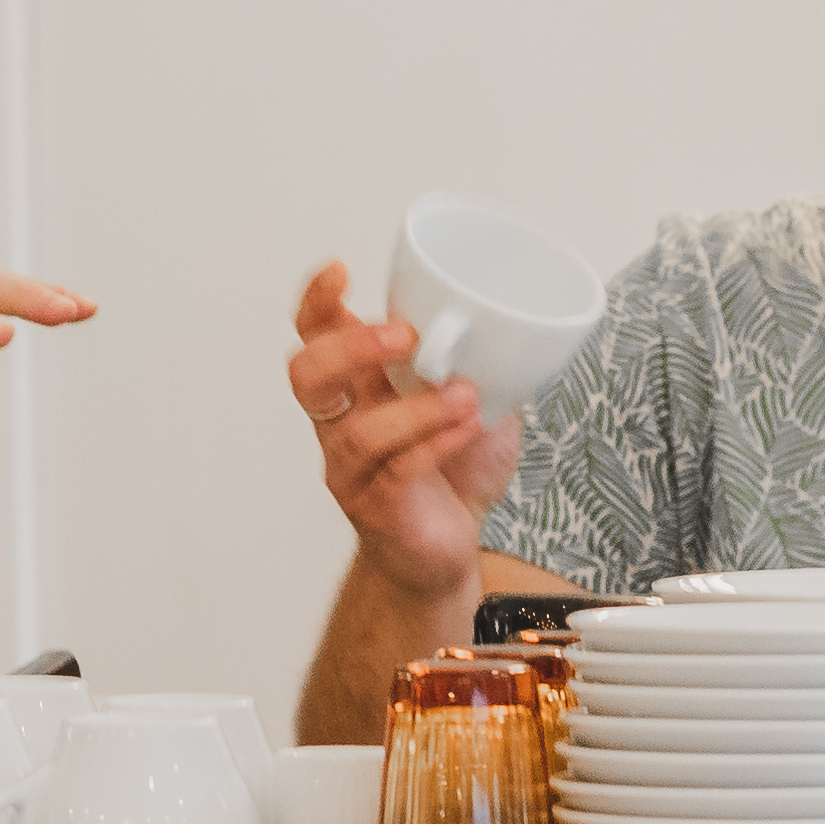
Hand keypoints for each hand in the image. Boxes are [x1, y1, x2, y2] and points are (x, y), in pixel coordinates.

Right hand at [286, 260, 521, 592]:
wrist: (447, 553)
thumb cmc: (454, 472)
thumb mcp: (470, 404)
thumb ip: (479, 367)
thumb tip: (516, 324)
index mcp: (356, 388)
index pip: (314, 336)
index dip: (316, 303)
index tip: (340, 270)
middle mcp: (340, 426)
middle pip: (308, 376)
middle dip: (349, 347)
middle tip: (404, 336)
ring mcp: (352, 471)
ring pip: (359, 433)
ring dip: (416, 408)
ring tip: (466, 396)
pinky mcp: (378, 509)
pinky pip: (397, 472)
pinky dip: (435, 444)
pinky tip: (468, 428)